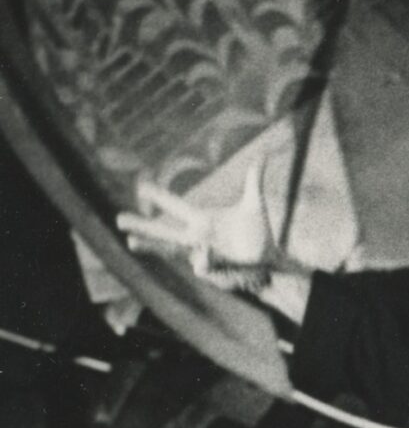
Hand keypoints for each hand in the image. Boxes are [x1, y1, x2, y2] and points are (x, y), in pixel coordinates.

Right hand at [116, 168, 289, 296]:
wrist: (270, 258)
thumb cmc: (257, 233)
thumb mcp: (255, 205)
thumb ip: (254, 182)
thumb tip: (261, 157)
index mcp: (202, 219)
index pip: (174, 205)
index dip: (158, 196)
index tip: (140, 186)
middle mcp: (197, 237)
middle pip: (163, 232)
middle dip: (141, 227)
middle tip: (118, 220)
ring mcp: (202, 254)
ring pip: (174, 252)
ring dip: (152, 246)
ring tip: (131, 242)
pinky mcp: (213, 270)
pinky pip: (202, 265)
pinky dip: (203, 261)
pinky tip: (207, 253)